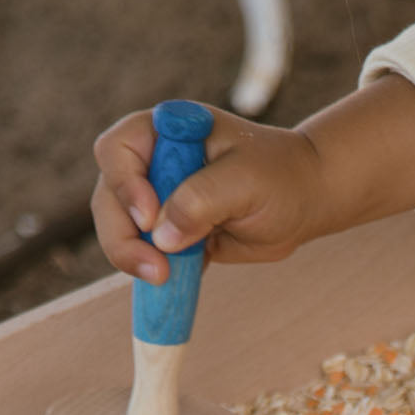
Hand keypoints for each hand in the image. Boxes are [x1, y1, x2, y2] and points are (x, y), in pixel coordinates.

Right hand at [91, 105, 324, 284]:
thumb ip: (201, 200)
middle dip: (123, 236)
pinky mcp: (170, 233)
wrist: (304, 201)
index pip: (117, 150)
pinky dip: (151, 271)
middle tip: (154, 269)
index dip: (125, 185)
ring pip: (121, 231)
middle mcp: (156, 162)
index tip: (151, 217)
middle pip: (110, 198)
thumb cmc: (280, 176)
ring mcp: (160, 199)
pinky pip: (144, 255)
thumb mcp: (244, 180)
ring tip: (164, 277)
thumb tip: (160, 236)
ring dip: (134, 258)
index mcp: (169, 131)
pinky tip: (172, 283)